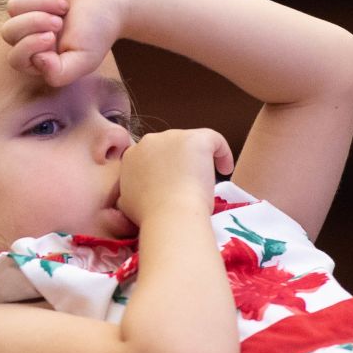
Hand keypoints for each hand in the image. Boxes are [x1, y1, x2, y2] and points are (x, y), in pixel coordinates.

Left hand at [1, 0, 129, 86]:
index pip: (16, 59)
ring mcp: (29, 11)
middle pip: (9, 31)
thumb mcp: (85, 60)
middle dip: (35, 22)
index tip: (52, 36)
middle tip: (60, 19)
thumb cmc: (100, 31)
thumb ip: (60, 73)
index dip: (29, 46)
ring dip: (41, 2)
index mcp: (40, 58)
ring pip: (14, 6)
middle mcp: (30, 36)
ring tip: (63, 4)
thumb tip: (36, 61)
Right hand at [115, 128, 233, 228]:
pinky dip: (222, 153)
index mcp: (131, 155)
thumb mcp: (126, 204)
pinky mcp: (196, 139)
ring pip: (190, 143)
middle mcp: (149, 141)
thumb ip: (128, 193)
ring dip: (198, 159)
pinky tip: (226, 169)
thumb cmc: (149, 216)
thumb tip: (127, 197)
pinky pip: (214, 140)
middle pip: (169, 147)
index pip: (151, 156)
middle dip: (179, 163)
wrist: (169, 215)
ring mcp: (173, 137)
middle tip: (188, 183)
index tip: (172, 184)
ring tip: (206, 180)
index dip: (163, 169)